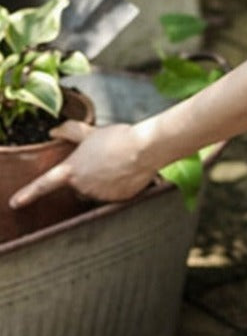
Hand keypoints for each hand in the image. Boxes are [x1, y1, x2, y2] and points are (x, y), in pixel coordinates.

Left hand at [9, 120, 156, 208]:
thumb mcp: (90, 132)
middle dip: (86, 180)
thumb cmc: (117, 139)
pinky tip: (126, 176)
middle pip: (78, 189)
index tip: (15, 204)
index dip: (27, 194)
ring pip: (96, 194)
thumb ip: (70, 132)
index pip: (43, 185)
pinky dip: (117, 189)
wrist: (143, 150)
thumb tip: (53, 131)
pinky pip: (112, 199)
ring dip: (103, 184)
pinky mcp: (116, 202)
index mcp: (71, 170)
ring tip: (117, 167)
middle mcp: (82, 187)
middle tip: (102, 163)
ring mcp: (99, 196)